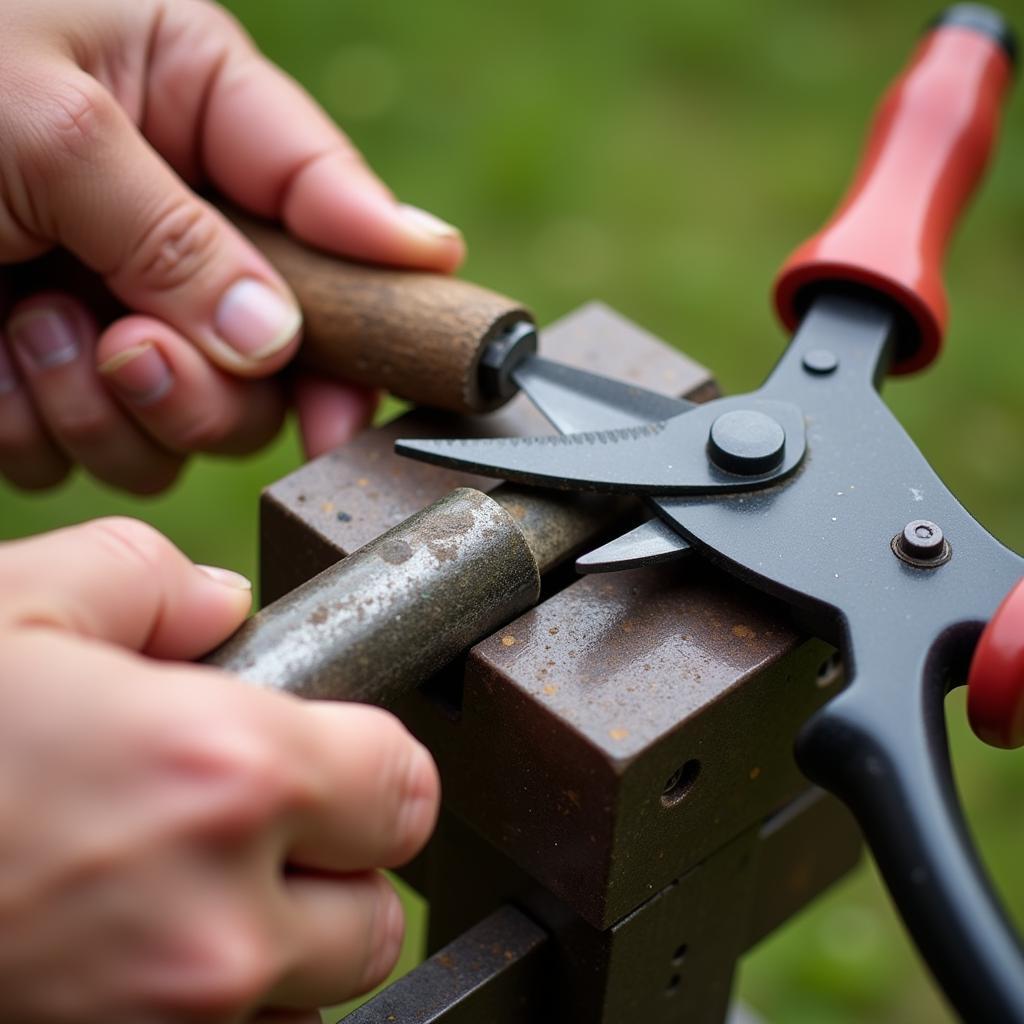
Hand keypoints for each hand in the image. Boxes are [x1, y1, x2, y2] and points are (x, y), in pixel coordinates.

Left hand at [0, 0, 464, 492]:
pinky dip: (46, 424)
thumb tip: (279, 340)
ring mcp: (118, 309)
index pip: (325, 197)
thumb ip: (183, 234)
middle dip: (214, 378)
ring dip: (116, 403)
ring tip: (32, 331)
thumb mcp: (47, 118)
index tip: (423, 321)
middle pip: (276, 351)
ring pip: (197, 421)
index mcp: (191, 106)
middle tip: (140, 347)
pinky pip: (103, 450)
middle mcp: (172, 221)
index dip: (382, 265)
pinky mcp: (56, 380)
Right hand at [0, 517, 439, 1020]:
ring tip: (179, 895)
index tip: (337, 757)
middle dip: (335, 869)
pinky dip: (206, 1016)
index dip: (371, 764)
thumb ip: (148, 582)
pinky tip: (127, 958)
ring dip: (274, 951)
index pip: (402, 787)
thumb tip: (220, 606)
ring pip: (306, 1004)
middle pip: (374, 914)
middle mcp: (215, 925)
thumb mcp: (13, 606)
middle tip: (259, 831)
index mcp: (224, 775)